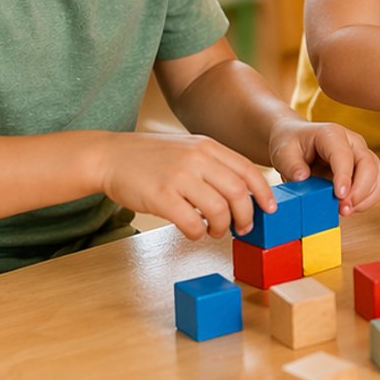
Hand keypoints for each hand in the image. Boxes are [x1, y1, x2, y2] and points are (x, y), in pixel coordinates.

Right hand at [95, 132, 276, 240]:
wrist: (110, 156)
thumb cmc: (151, 157)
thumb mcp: (187, 149)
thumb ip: (213, 165)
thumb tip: (242, 192)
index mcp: (207, 146)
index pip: (247, 170)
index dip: (263, 192)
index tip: (270, 209)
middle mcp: (196, 158)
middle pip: (238, 193)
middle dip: (246, 216)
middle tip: (243, 228)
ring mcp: (178, 176)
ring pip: (218, 210)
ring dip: (222, 227)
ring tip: (215, 231)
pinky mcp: (161, 196)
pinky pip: (191, 223)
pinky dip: (198, 232)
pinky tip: (194, 231)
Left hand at [270, 121, 379, 215]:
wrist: (296, 140)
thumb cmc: (292, 144)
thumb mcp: (283, 152)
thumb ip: (290, 165)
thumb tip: (302, 179)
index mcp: (332, 134)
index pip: (344, 155)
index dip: (344, 175)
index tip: (339, 195)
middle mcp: (352, 142)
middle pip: (369, 165)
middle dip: (360, 191)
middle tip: (343, 209)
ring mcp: (361, 154)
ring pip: (377, 176)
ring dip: (365, 197)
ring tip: (345, 211)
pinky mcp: (364, 168)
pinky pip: (375, 185)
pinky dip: (367, 200)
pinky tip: (351, 208)